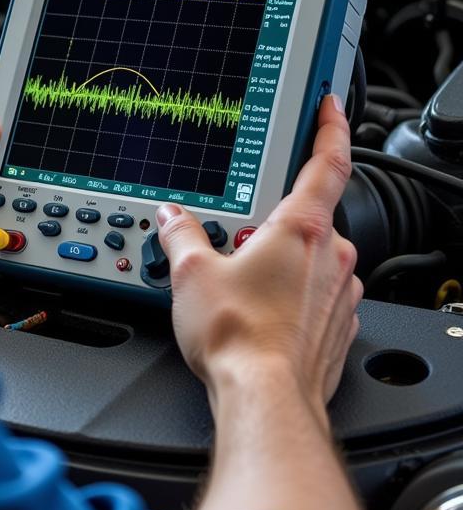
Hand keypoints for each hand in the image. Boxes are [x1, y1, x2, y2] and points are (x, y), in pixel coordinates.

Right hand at [158, 95, 360, 414]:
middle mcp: (332, 258)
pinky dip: (291, 295)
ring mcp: (339, 294)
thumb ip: (180, 234)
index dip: (331, 128)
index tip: (330, 108)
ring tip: (239, 285)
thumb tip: (171, 217)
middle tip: (236, 240)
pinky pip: (317, 295)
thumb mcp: (191, 273)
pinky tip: (258, 312)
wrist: (265, 401)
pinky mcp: (338, 328)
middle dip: (272, 223)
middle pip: (309, 218)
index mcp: (301, 230)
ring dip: (282, 262)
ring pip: (314, 260)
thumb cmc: (239, 338)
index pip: (328, 162)